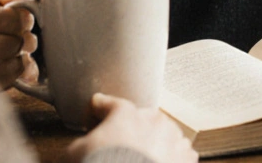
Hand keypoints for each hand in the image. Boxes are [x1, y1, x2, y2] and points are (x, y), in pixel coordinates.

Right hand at [65, 93, 197, 162]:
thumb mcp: (76, 152)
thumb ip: (81, 142)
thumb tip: (80, 147)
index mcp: (124, 113)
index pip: (106, 104)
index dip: (96, 113)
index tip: (94, 121)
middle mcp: (152, 119)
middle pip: (138, 120)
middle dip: (128, 132)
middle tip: (118, 150)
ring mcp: (172, 137)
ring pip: (161, 135)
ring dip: (152, 145)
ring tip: (140, 161)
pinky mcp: (186, 156)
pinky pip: (178, 154)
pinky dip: (169, 160)